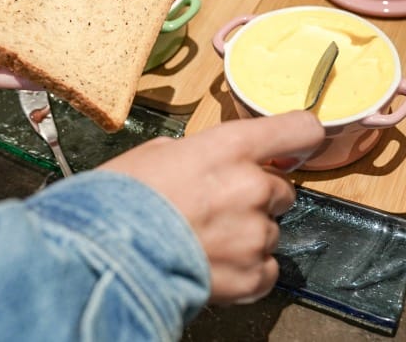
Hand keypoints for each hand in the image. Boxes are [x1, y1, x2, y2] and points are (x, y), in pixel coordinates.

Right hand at [99, 111, 324, 304]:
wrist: (105, 256)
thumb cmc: (120, 200)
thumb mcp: (159, 153)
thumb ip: (203, 153)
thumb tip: (214, 163)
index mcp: (231, 147)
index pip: (299, 130)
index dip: (299, 138)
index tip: (294, 145)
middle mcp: (252, 186)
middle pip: (281, 189)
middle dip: (256, 198)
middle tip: (217, 207)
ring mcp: (255, 234)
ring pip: (270, 231)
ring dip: (245, 236)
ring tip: (203, 241)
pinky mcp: (252, 275)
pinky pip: (266, 270)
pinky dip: (245, 271)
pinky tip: (211, 266)